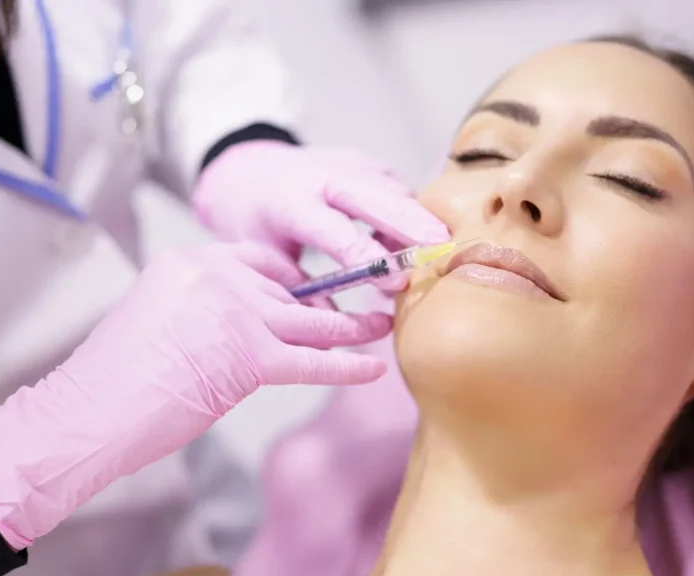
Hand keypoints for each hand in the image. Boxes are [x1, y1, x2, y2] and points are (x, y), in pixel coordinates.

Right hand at [0, 243, 391, 549]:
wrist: (87, 412)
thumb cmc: (114, 379)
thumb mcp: (157, 317)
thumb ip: (205, 309)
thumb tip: (251, 324)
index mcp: (188, 261)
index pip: (257, 259)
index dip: (292, 278)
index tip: (315, 290)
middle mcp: (214, 275)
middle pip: (287, 288)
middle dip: (323, 304)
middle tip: (356, 312)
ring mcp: (234, 312)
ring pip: (309, 318)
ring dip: (351, 326)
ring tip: (380, 327)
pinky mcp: (249, 356)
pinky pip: (311, 359)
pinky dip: (345, 365)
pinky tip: (370, 367)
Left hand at [193, 142, 450, 292]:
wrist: (249, 172)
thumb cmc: (256, 223)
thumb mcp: (264, 260)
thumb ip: (301, 295)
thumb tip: (335, 335)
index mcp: (291, 204)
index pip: (338, 233)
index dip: (371, 259)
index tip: (399, 283)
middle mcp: (323, 177)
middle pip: (378, 198)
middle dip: (412, 224)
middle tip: (444, 251)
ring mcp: (347, 164)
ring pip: (395, 190)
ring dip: (416, 223)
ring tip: (429, 259)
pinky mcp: (365, 163)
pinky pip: (397, 187)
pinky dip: (411, 214)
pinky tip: (411, 243)